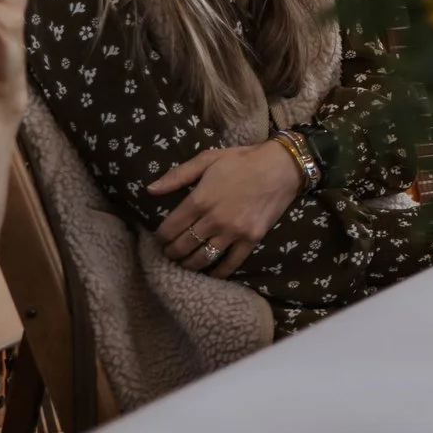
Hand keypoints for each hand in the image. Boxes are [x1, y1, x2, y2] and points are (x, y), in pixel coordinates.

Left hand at [151, 142, 304, 277]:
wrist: (282, 166)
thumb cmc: (243, 160)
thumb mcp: (208, 158)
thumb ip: (178, 175)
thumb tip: (150, 190)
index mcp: (199, 200)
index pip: (169, 229)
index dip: (160, 238)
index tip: (160, 239)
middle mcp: (213, 219)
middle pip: (182, 247)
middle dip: (171, 252)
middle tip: (170, 253)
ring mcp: (233, 232)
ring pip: (202, 258)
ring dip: (189, 264)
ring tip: (186, 262)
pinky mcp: (251, 239)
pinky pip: (230, 264)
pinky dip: (217, 272)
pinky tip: (210, 273)